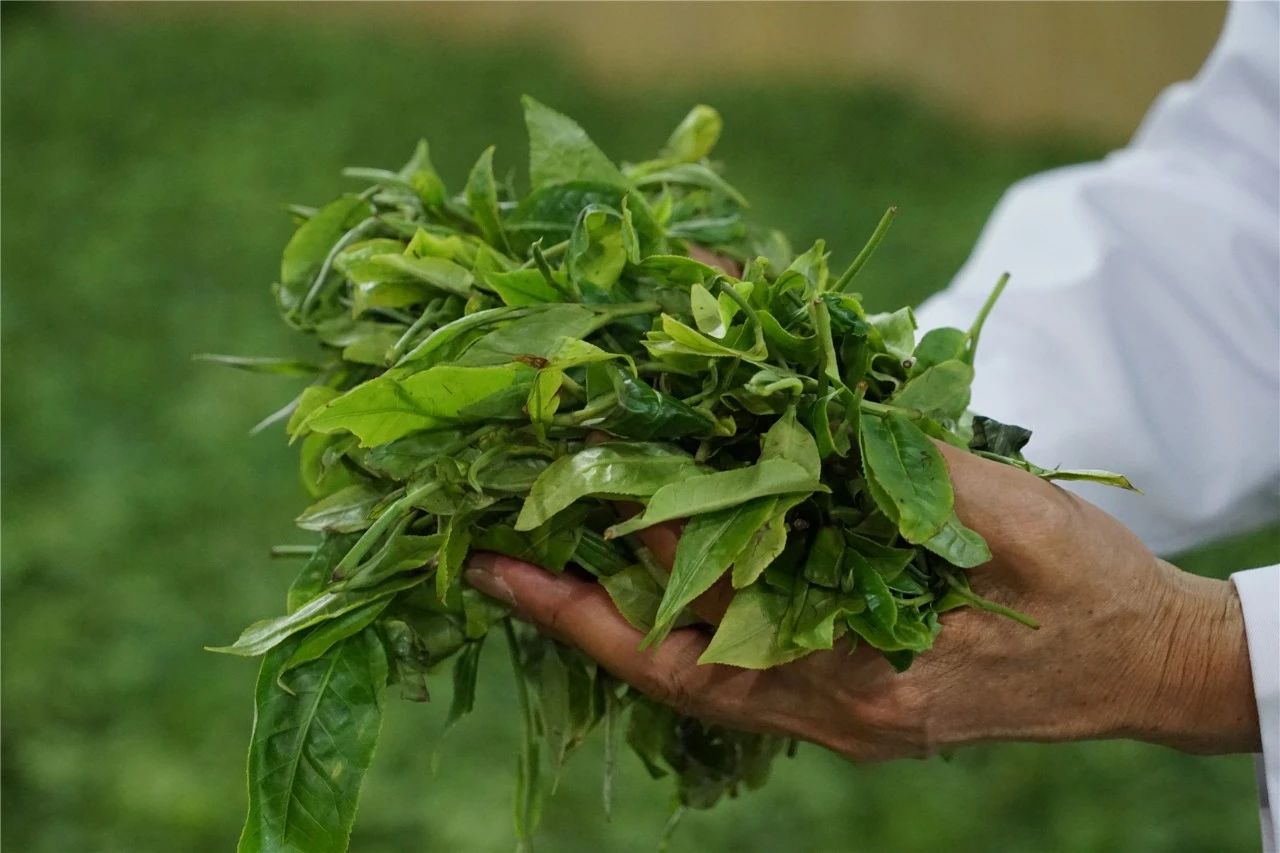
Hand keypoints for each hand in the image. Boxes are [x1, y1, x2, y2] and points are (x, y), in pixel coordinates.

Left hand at [465, 443, 1259, 759]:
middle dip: (581, 601)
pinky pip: (741, 652)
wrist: (1145, 658)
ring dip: (621, 603)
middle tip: (493, 535)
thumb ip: (908, 474)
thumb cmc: (1092, 595)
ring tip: (543, 538)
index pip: (694, 649)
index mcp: (862, 683)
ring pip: (698, 661)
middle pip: (674, 660)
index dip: (594, 605)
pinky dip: (686, 605)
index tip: (503, 560)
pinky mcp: (846, 677)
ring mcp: (834, 700)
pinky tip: (650, 556)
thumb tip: (808, 421)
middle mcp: (829, 705)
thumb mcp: (1014, 521)